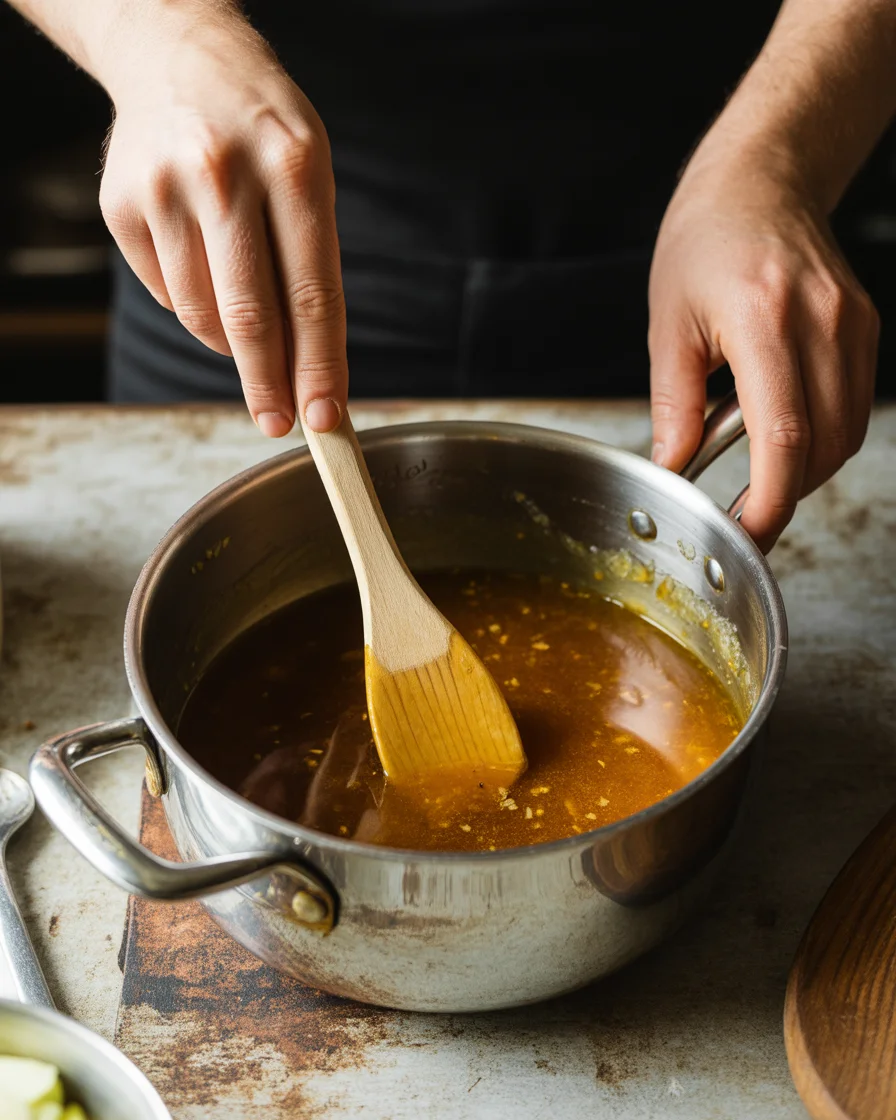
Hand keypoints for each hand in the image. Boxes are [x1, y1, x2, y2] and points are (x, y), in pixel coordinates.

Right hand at [98, 13, 344, 434]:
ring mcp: (164, 189)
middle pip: (249, 316)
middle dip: (268, 385)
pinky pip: (167, 294)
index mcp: (293, 166)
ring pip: (202, 315)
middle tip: (278, 421)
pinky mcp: (122, 206)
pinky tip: (206, 267)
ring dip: (231, 343)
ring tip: (247, 321)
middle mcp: (223, 174)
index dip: (318, 366)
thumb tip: (306, 369)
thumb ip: (311, 265)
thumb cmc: (262, 130)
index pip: (311, 293)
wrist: (175, 56)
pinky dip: (195, 305)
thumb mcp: (311, 174)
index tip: (324, 418)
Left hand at [648, 156, 877, 551]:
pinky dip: (822, 438)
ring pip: (847, 434)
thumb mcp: (667, 325)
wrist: (760, 180)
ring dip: (806, 472)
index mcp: (764, 318)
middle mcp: (822, 321)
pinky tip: (784, 435)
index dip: (771, 500)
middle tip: (745, 516)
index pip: (784, 435)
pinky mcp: (865, 328)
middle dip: (786, 495)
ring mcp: (853, 324)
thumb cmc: (703, 242)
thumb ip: (671, 405)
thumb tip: (671, 469)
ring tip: (760, 477)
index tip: (748, 533)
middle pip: (824, 445)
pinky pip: (854, 406)